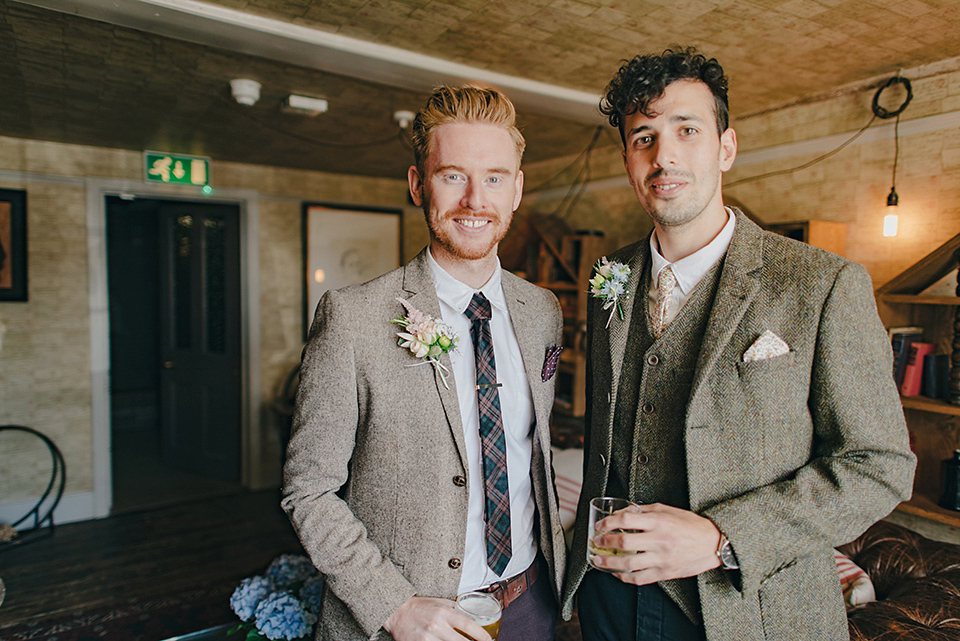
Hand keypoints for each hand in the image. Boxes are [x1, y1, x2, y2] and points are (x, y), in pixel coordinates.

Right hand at [384, 596, 490, 640]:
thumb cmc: (420, 606)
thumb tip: (472, 618)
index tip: (488, 640)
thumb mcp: (440, 602)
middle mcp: (437, 625)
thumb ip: (455, 610)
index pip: (468, 625)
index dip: (481, 635)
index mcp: (444, 612)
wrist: (397, 611)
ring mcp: (427, 638)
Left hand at [589, 503, 721, 584]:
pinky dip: (625, 577)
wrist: (713, 543)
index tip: (600, 525)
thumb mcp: (668, 510)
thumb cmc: (691, 525)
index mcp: (659, 521)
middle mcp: (659, 540)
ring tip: (598, 559)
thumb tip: (624, 513)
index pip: (626, 520)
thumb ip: (645, 511)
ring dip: (609, 562)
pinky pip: (640, 578)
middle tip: (596, 542)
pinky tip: (616, 573)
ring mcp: (661, 558)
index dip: (608, 522)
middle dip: (605, 542)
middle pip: (624, 542)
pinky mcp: (664, 573)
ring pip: (628, 563)